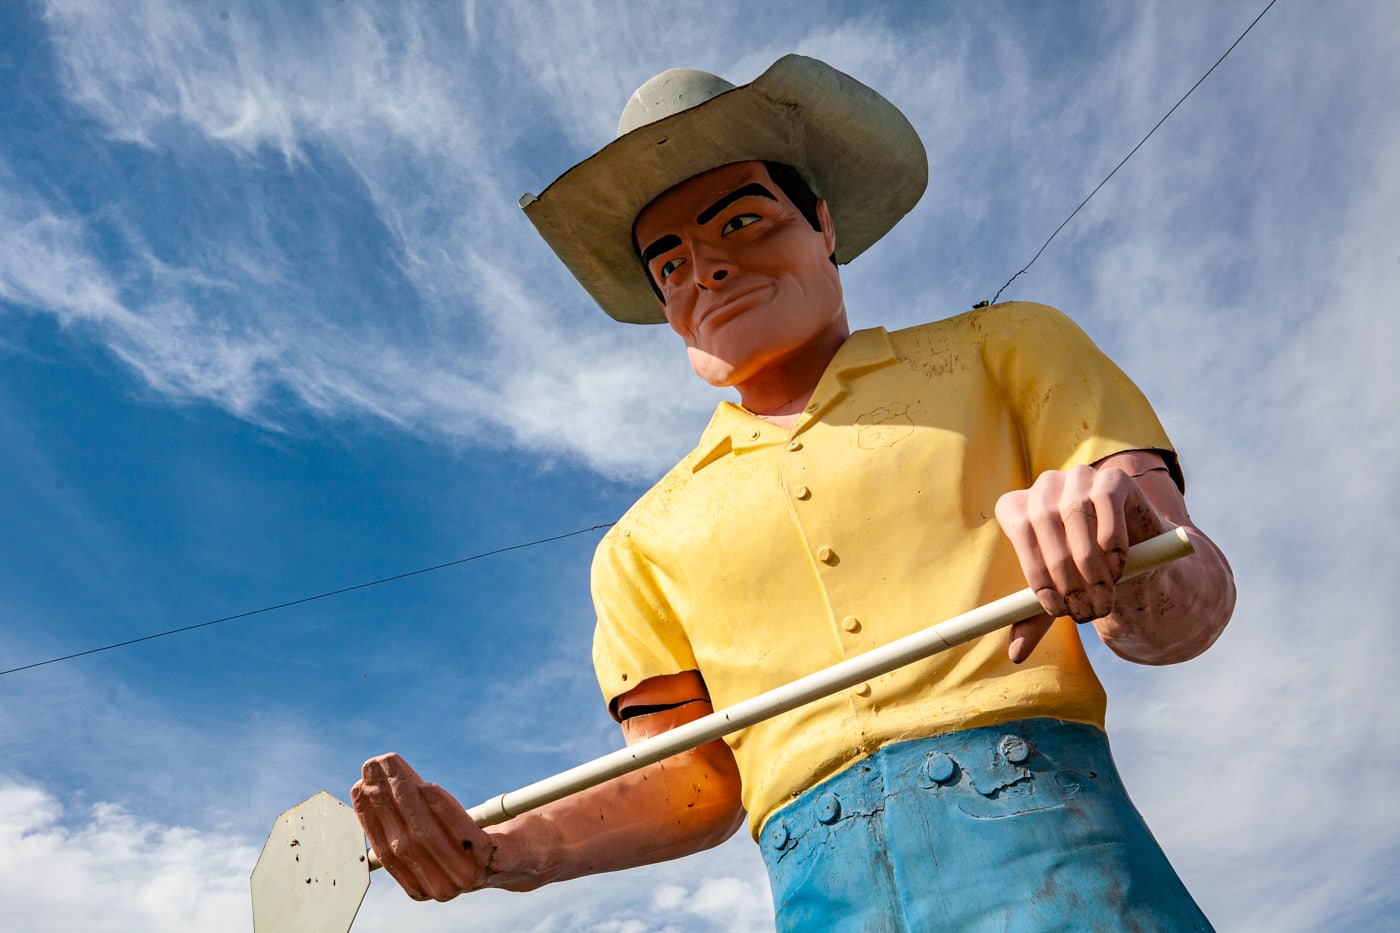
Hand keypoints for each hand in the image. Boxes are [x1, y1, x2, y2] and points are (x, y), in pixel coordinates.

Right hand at [351, 754, 497, 901]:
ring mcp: (468, 876)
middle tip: (376, 766)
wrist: (530, 853)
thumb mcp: (439, 832)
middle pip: (404, 840)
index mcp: (422, 886)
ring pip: (427, 835)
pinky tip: (429, 786)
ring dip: (408, 798)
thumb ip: (410, 822)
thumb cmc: (478, 838)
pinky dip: (443, 808)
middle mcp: (442, 887)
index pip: (387, 850)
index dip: (371, 816)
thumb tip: (369, 790)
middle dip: (386, 800)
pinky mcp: (493, 858)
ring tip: (397, 769)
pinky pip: (462, 832)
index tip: (360, 785)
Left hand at [994, 462, 1167, 662]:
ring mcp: (1078, 476)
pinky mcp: (1112, 478)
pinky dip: (1111, 539)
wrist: (1136, 558)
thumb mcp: (1058, 596)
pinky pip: (1106, 502)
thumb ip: (1033, 618)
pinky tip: (1118, 567)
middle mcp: (1044, 486)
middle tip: (1084, 612)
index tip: (1055, 609)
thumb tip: (1015, 654)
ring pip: (1075, 515)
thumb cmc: (1085, 574)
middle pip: (1044, 523)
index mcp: (1018, 507)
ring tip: (1103, 597)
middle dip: (1065, 575)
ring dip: (1090, 564)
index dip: (1035, 571)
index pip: (1018, 530)